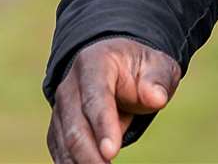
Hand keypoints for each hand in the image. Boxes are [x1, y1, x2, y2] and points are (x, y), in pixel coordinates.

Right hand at [47, 37, 180, 163]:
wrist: (120, 69)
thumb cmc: (142, 70)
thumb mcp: (158, 66)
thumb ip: (157, 80)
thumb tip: (156, 98)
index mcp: (95, 63)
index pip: (96, 97)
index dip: (103, 125)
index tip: (111, 152)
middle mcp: (70, 85)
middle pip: (76, 125)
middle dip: (89, 153)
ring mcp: (61, 107)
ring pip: (65, 141)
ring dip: (81, 161)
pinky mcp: (59, 127)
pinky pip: (61, 150)